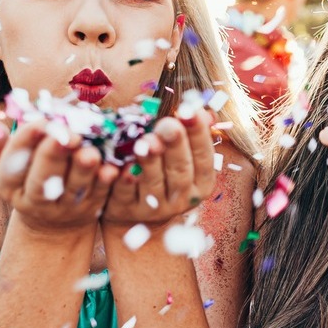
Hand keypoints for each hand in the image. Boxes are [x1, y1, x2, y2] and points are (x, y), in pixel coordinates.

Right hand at [0, 119, 118, 234]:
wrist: (50, 218)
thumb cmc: (23, 175)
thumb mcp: (0, 164)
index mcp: (7, 185)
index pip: (12, 164)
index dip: (25, 143)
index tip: (38, 123)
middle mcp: (33, 200)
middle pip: (42, 180)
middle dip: (53, 156)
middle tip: (66, 135)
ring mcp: (64, 208)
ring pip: (73, 189)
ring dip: (82, 170)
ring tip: (90, 151)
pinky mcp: (90, 210)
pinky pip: (99, 196)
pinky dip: (105, 183)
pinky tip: (112, 168)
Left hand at [101, 110, 216, 226]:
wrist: (137, 216)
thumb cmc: (163, 175)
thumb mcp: (182, 157)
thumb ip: (190, 136)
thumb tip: (205, 113)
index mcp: (200, 183)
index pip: (204, 157)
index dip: (198, 135)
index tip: (191, 111)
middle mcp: (181, 198)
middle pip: (180, 170)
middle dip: (175, 145)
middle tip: (169, 124)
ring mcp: (154, 208)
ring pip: (154, 182)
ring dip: (151, 160)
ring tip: (147, 140)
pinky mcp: (127, 210)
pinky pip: (126, 194)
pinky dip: (125, 180)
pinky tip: (122, 166)